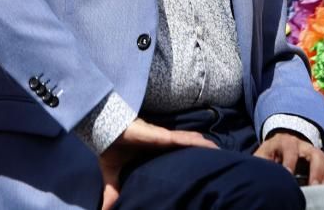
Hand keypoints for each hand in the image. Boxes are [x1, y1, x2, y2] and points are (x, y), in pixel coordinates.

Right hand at [99, 118, 216, 208]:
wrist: (104, 131)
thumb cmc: (110, 148)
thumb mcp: (112, 173)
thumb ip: (113, 191)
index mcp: (152, 152)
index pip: (174, 157)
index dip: (186, 161)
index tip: (200, 169)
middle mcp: (161, 145)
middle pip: (185, 148)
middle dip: (200, 153)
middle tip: (218, 160)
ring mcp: (162, 139)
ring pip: (188, 142)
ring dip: (202, 147)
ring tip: (219, 152)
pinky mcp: (161, 136)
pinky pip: (181, 138)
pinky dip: (194, 140)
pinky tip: (207, 144)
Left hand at [254, 130, 323, 186]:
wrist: (279, 148)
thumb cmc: (270, 155)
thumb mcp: (262, 157)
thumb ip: (262, 164)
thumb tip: (262, 177)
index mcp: (286, 142)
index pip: (290, 146)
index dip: (289, 160)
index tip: (288, 175)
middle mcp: (304, 146)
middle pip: (315, 153)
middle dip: (316, 170)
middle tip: (314, 186)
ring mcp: (316, 154)